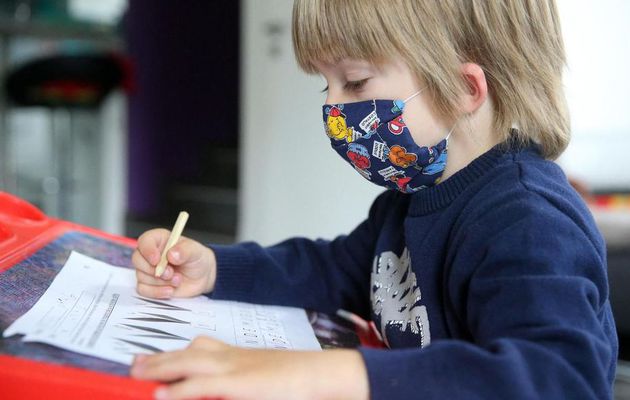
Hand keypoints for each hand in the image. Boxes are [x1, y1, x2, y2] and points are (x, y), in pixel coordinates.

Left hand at [130, 336, 369, 399]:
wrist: (318, 373)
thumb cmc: (295, 379)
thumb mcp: (262, 378)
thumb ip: (239, 384)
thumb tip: (221, 390)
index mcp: (237, 356)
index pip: (200, 348)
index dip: (175, 353)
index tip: (156, 357)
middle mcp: (231, 357)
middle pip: (188, 353)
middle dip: (159, 358)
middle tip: (135, 363)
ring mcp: (234, 368)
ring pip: (188, 363)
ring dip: (160, 368)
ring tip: (136, 372)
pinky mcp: (239, 383)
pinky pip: (201, 384)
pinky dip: (179, 389)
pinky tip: (161, 394)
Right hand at [132, 229, 216, 298]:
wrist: (202, 277)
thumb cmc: (197, 259)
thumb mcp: (195, 251)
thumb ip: (185, 250)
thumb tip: (171, 254)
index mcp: (160, 240)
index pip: (144, 241)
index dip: (148, 250)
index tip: (157, 260)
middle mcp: (151, 254)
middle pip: (137, 260)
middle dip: (154, 270)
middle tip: (171, 273)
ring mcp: (148, 270)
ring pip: (141, 276)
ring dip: (160, 282)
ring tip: (177, 280)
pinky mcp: (150, 284)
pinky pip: (143, 290)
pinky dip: (156, 292)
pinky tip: (170, 290)